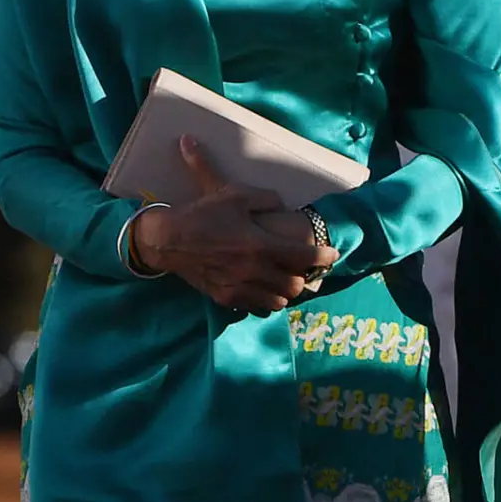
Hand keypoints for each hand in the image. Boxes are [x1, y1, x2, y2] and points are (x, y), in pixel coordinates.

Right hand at [131, 135, 338, 315]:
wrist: (168, 240)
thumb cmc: (203, 213)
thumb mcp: (234, 194)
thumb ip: (266, 199)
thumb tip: (283, 205)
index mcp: (259, 244)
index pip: (303, 256)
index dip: (323, 257)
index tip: (332, 254)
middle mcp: (253, 270)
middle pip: (295, 284)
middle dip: (304, 276)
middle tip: (303, 266)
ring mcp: (239, 288)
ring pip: (278, 301)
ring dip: (286, 290)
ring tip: (285, 278)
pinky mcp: (226, 298)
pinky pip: (257, 307)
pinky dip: (267, 300)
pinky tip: (265, 288)